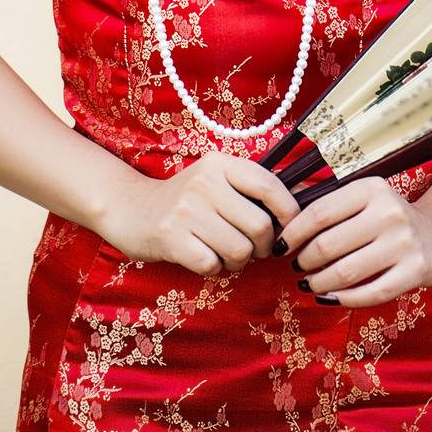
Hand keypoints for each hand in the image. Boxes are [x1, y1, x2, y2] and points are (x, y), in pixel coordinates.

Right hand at [96, 152, 300, 275]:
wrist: (132, 210)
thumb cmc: (186, 201)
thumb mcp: (216, 181)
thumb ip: (250, 190)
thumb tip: (299, 208)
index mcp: (220, 164)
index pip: (269, 185)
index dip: (289, 212)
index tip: (291, 229)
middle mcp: (205, 182)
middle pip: (260, 225)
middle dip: (264, 246)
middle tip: (255, 249)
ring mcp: (187, 210)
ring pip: (240, 250)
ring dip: (239, 260)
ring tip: (226, 253)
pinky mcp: (172, 238)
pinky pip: (213, 265)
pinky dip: (215, 268)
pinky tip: (205, 257)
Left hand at [274, 175, 431, 306]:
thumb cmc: (388, 218)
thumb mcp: (364, 198)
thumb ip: (328, 201)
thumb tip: (281, 201)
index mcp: (371, 188)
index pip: (319, 212)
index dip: (293, 233)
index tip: (279, 245)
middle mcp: (389, 212)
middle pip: (328, 244)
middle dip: (304, 260)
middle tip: (296, 266)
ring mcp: (404, 243)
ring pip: (346, 272)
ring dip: (319, 282)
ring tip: (309, 283)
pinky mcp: (415, 271)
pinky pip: (370, 293)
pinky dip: (343, 299)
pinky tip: (329, 298)